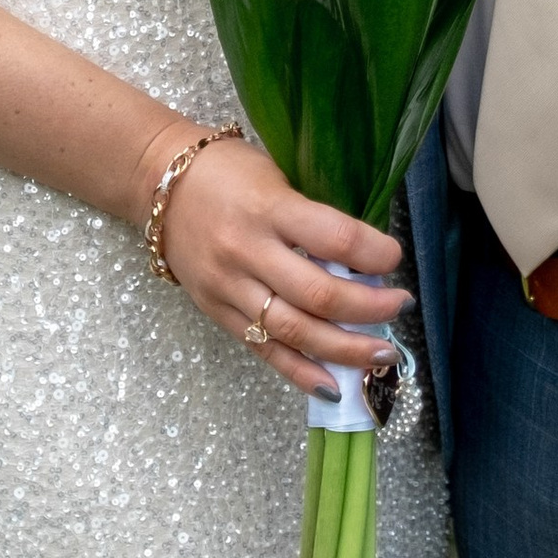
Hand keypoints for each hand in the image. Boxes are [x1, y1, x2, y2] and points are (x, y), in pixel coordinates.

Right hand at [153, 133, 409, 398]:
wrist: (157, 182)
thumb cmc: (227, 171)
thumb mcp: (275, 177)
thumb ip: (312, 217)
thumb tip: (364, 261)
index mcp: (268, 207)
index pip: (333, 238)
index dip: (374, 254)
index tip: (394, 258)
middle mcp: (247, 251)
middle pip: (318, 294)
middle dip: (369, 308)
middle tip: (400, 307)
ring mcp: (229, 287)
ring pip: (294, 331)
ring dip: (345, 349)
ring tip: (382, 355)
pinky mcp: (218, 312)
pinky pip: (264, 350)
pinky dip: (301, 372)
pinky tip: (334, 386)